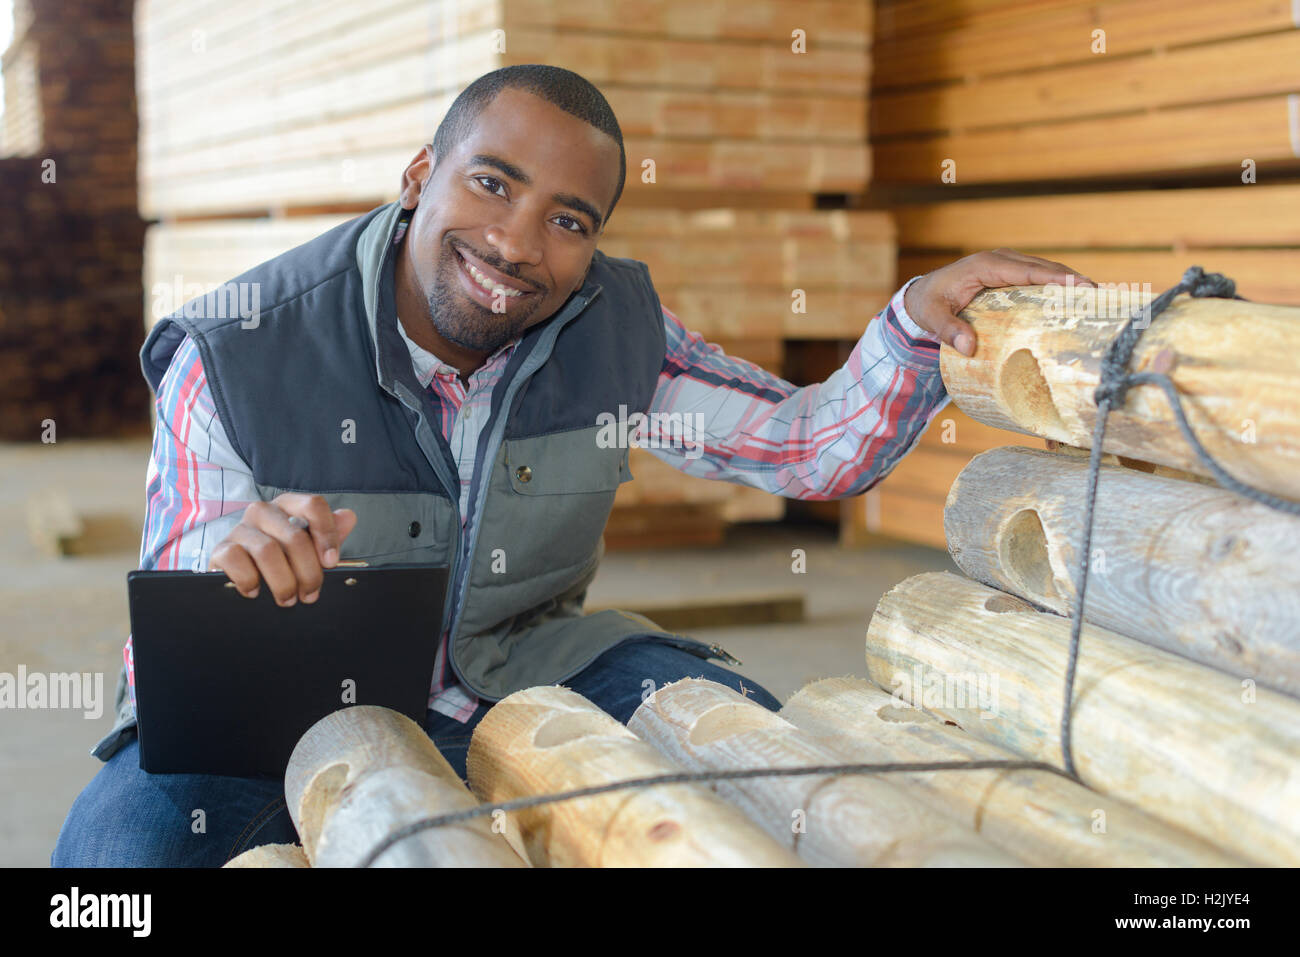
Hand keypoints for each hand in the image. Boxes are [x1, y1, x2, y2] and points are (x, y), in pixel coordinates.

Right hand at [208, 493, 357, 605]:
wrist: (236, 576)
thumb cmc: (279, 560)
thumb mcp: (307, 547)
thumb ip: (328, 534)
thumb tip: (348, 517)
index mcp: (288, 506)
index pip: (313, 505)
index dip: (327, 534)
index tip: (332, 563)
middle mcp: (262, 511)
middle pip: (295, 537)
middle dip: (308, 572)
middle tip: (310, 595)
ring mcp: (239, 528)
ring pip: (268, 552)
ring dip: (283, 583)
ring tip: (287, 599)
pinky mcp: (220, 548)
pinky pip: (237, 561)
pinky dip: (250, 581)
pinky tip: (256, 592)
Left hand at [903, 248, 1093, 356]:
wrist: (920, 294)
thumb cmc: (928, 304)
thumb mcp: (933, 317)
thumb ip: (948, 331)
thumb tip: (968, 348)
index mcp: (986, 265)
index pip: (1027, 270)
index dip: (1055, 277)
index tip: (1080, 285)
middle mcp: (1000, 260)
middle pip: (1044, 267)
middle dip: (1072, 279)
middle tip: (1100, 296)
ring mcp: (1007, 264)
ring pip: (1045, 270)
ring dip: (1069, 282)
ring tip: (1097, 299)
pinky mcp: (1010, 273)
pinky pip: (1038, 277)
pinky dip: (1057, 285)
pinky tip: (1075, 300)